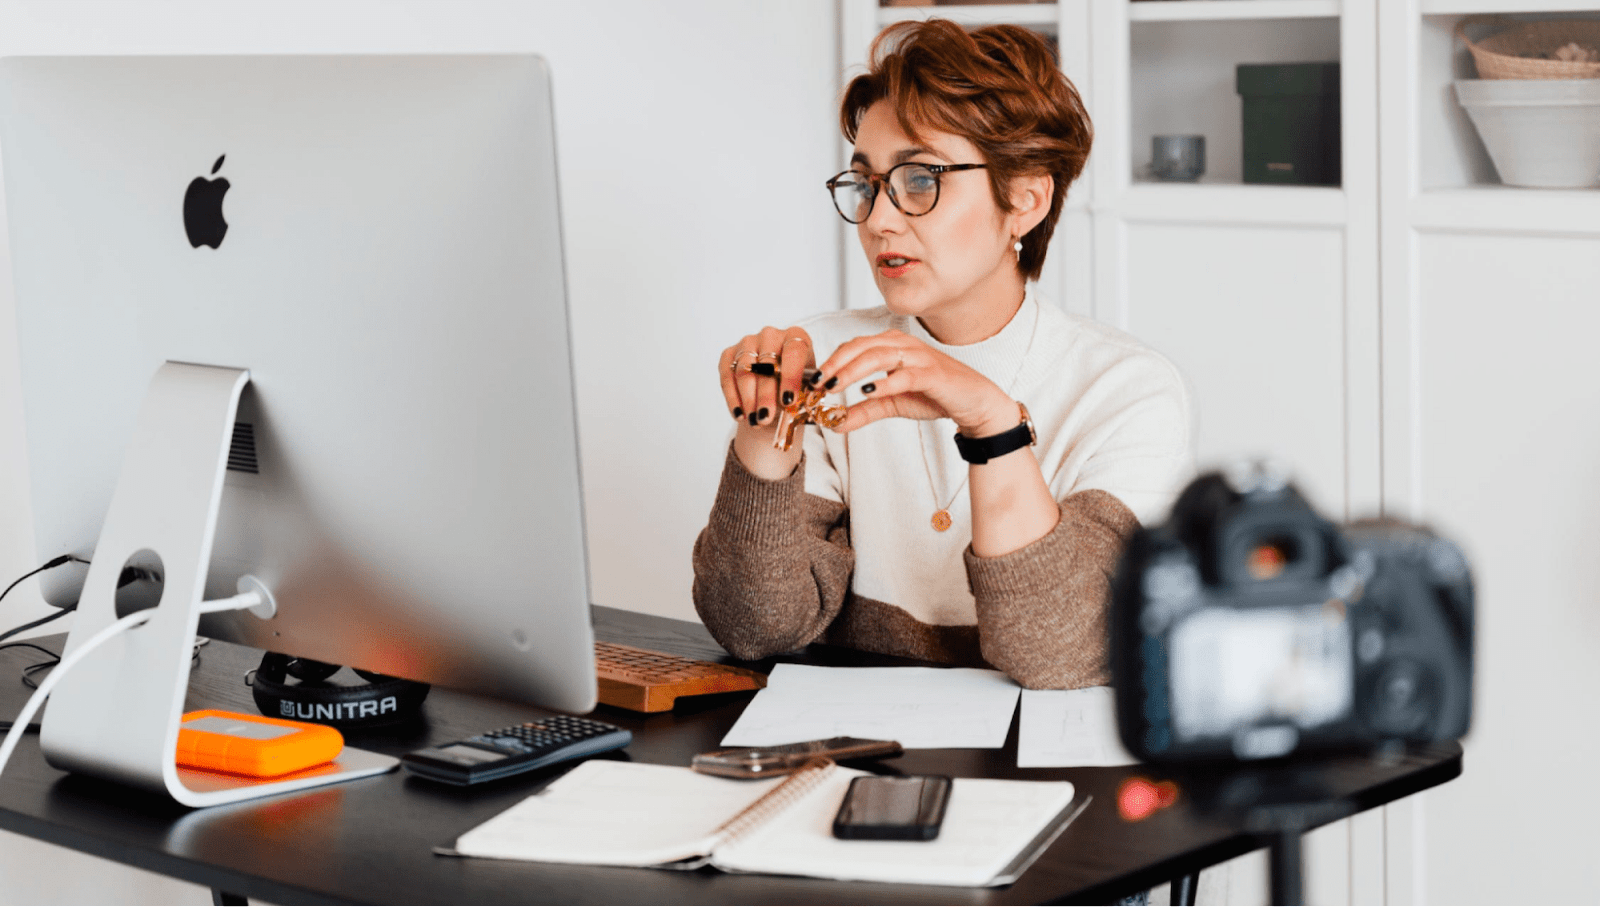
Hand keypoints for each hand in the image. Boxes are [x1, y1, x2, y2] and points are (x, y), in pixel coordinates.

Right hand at [718, 326, 814, 428]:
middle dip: (766, 395)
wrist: (775, 388)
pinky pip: (727, 376)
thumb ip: (806, 392)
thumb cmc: (794, 385)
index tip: (788, 401)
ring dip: (748, 399)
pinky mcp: (729, 354)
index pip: (794, 352)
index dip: (790, 377)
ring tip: (754, 420)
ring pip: (745, 371)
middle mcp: (771, 335)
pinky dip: (732, 398)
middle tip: (766, 418)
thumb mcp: (806, 388)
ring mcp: (748, 342)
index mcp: (796, 336)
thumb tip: (805, 400)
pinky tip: (740, 415)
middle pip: (766, 364)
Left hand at [814, 329, 1018, 437]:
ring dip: (852, 370)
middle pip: (860, 346)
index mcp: (891, 346)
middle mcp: (903, 344)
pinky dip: (883, 382)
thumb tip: (834, 423)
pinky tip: (866, 392)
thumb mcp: (892, 404)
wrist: (974, 403)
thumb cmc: (934, 396)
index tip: (812, 382)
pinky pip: (904, 375)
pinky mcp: (932, 373)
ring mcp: (918, 357)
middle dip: (835, 364)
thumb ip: (864, 411)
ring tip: (833, 386)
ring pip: (878, 355)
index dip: (831, 361)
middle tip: (817, 384)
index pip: (853, 346)